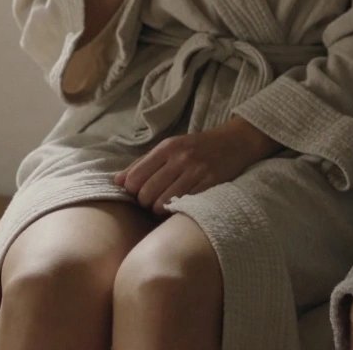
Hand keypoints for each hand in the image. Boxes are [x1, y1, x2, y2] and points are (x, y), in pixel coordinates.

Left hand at [113, 117, 280, 213]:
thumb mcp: (170, 148)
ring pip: (163, 203)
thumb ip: (143, 163)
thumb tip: (117, 181)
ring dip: (160, 209)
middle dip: (145, 202)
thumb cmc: (198, 147)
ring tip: (165, 205)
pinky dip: (177, 210)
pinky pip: (184, 205)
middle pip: (146, 193)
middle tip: (153, 200)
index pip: (135, 178)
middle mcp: (180, 158)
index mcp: (167, 148)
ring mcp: (196, 172)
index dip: (133, 191)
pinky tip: (179, 206)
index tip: (140, 192)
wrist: (235, 142)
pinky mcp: (211, 184)